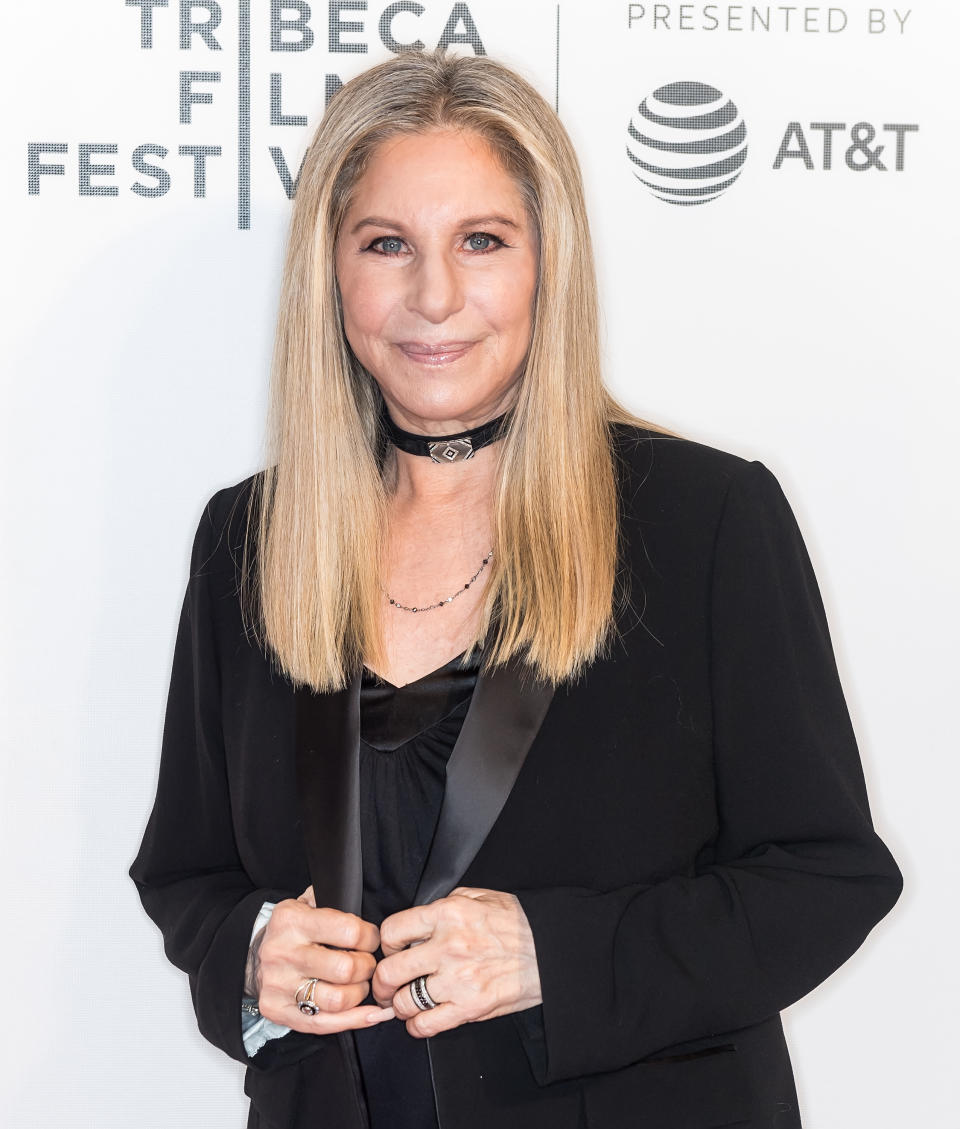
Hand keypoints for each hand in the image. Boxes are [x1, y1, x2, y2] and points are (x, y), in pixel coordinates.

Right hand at [254, 885, 393, 1033]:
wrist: (252, 956)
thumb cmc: (291, 930)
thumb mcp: (305, 903)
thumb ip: (332, 900)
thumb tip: (363, 904)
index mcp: (292, 921)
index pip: (348, 931)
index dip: (370, 937)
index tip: (371, 939)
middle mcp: (282, 953)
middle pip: (345, 969)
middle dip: (367, 967)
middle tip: (367, 964)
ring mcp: (279, 985)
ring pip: (337, 1000)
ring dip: (359, 994)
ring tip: (360, 984)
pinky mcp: (277, 1010)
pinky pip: (323, 1024)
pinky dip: (353, 1020)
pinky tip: (370, 1014)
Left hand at [372, 887, 541, 1037]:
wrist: (551, 949)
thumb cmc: (516, 922)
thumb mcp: (479, 896)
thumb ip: (444, 905)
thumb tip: (418, 921)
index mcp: (448, 914)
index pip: (392, 931)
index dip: (387, 944)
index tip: (394, 951)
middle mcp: (448, 946)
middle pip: (390, 972)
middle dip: (382, 983)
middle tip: (386, 986)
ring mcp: (458, 979)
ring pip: (404, 1002)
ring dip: (400, 1006)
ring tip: (407, 1002)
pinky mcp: (471, 1007)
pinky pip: (427, 1025)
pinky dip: (417, 1026)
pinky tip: (422, 1018)